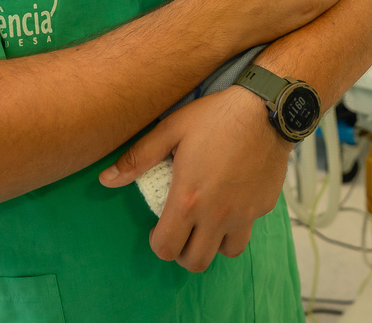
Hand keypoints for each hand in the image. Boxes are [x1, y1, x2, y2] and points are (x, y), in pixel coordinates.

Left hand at [98, 87, 293, 271]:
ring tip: (208, 220)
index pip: (166, 249)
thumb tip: (105, 180)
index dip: (157, 243)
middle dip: (183, 252)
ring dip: (213, 243)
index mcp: (188, 200)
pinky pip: (247, 228)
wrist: (266, 109)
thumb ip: (138, 158)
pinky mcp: (264, 207)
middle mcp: (217, 215)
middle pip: (196, 262)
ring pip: (226, 253)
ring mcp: (244, 214)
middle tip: (181, 229)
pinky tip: (232, 199)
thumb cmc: (215, 117)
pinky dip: (237, 224)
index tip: (159, 228)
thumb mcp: (171, 129)